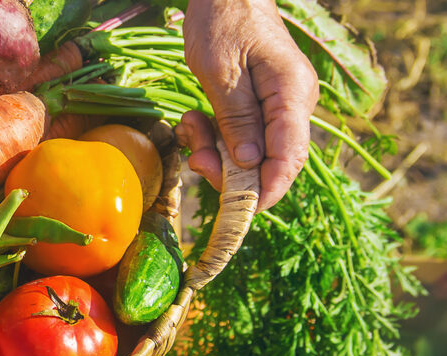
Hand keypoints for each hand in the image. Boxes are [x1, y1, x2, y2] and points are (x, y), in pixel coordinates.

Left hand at [177, 0, 318, 209]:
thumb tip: (250, 165)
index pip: (289, 157)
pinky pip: (239, 136)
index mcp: (292, 95)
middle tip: (195, 158)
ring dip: (214, 151)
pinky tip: (194, 121)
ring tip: (189, 127)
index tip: (237, 208)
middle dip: (228, 171)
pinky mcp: (258, 106)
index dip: (266, 190)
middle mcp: (292, 105)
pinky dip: (213, 137)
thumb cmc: (224, 20)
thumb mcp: (221, 71)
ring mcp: (277, 107)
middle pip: (269, 162)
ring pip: (249, 153)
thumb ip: (237, 118)